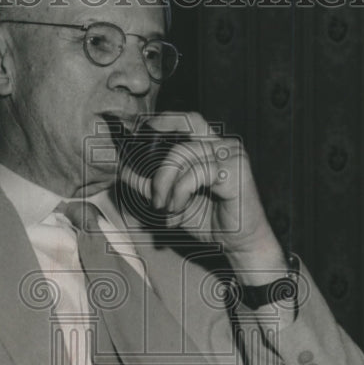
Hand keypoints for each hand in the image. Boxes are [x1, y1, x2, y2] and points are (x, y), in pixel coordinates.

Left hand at [140, 111, 286, 277]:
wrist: (238, 243)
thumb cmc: (211, 220)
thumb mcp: (172, 202)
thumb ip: (151, 186)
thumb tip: (125, 172)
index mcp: (211, 147)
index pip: (188, 121)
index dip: (165, 121)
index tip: (142, 130)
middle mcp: (223, 146)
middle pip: (179, 142)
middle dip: (159, 171)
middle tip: (155, 199)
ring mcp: (231, 155)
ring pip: (183, 155)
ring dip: (167, 184)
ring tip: (169, 208)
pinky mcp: (235, 169)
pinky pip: (196, 172)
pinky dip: (181, 191)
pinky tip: (180, 207)